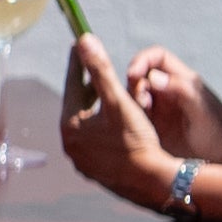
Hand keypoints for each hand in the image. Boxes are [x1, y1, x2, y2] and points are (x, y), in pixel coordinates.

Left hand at [58, 35, 179, 208]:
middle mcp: (70, 143)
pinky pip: (94, 140)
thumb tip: (84, 40)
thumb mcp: (119, 101)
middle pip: (77, 105)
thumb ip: (100, 70)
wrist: (151, 182)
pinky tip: (114, 122)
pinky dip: (101, 127)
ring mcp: (81, 159)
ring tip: (106, 92)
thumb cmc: (136, 140)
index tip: (80, 42)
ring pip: (86, 123)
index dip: (79, 61)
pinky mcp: (94, 170)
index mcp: (70, 125)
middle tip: (94, 67)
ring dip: (95, 106)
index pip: (72, 84)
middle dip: (87, 84)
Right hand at [122, 47, 221, 164]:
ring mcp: (157, 109)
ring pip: (133, 95)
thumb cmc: (217, 136)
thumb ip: (182, 91)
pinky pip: (132, 115)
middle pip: (141, 75)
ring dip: (130, 102)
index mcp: (182, 81)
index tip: (133, 73)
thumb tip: (153, 77)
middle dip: (134, 84)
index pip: (157, 57)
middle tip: (140, 103)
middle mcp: (167, 91)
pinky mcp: (149, 127)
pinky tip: (134, 128)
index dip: (143, 60)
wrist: (220, 164)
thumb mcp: (203, 112)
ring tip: (139, 118)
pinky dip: (128, 117)